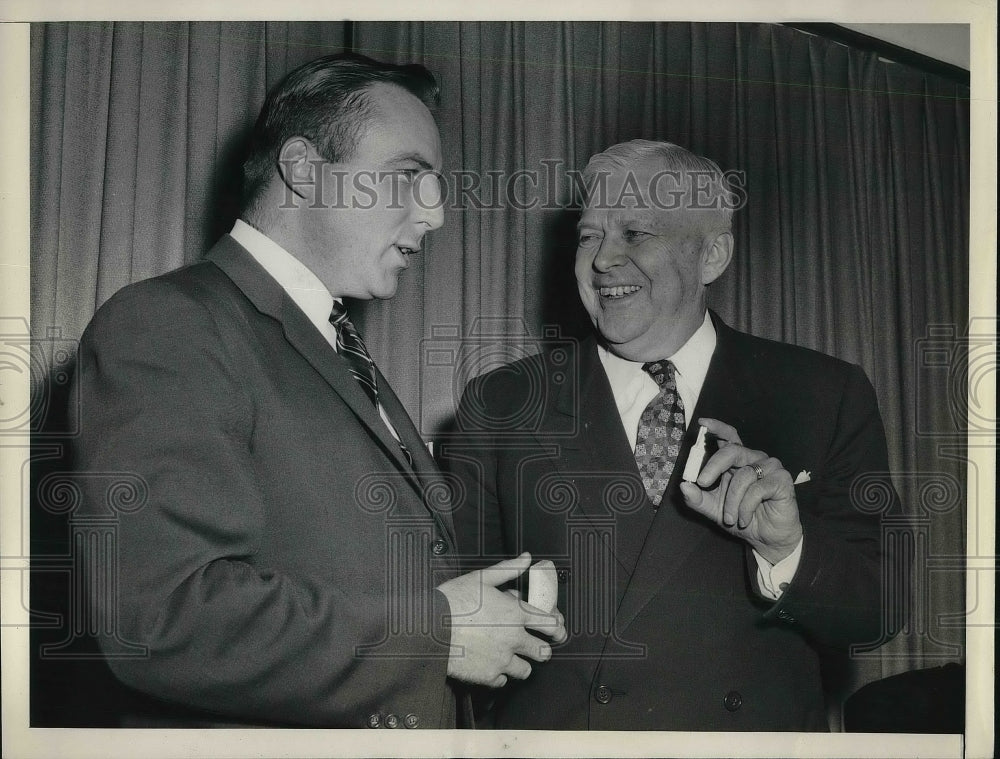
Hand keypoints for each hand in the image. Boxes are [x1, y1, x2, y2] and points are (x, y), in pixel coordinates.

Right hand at [438, 553, 566, 687]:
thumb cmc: (453, 599)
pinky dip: (498, 674)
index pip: (550, 624)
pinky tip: (490, 664)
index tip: (555, 631)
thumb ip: (508, 569)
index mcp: (515, 613)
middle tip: (533, 646)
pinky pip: (503, 681)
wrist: (428, 626)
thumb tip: (527, 558)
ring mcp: (502, 659)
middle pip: (543, 652)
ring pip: (525, 670)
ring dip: (520, 664)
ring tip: (509, 656)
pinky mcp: (488, 676)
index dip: (556, 627)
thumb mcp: (481, 578)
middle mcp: (513, 638)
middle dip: (540, 649)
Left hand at [679, 418, 801, 563]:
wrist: (765, 539)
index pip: (728, 437)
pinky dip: (746, 507)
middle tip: (702, 483)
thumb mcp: (713, 509)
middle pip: (732, 451)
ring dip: (732, 501)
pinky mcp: (782, 480)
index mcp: (737, 462)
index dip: (717, 427)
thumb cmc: (740, 518)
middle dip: (713, 466)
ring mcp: (770, 468)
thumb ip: (697, 498)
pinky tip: (745, 519)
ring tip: (730, 518)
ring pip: (743, 476)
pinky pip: (757, 489)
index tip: (702, 423)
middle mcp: (753, 459)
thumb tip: (683, 485)